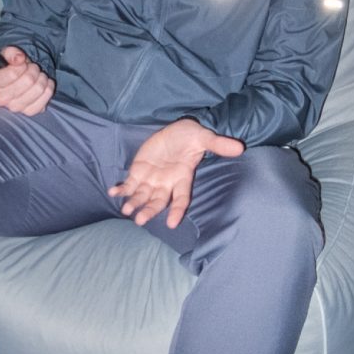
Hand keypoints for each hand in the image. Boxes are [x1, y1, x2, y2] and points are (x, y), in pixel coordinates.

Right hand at [0, 46, 54, 114]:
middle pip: (28, 81)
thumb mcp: (8, 54)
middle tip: (32, 68)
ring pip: (38, 89)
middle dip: (34, 70)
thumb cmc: (10, 67)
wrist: (17, 79)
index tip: (22, 63)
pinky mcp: (28, 112)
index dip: (22, 65)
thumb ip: (11, 52)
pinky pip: (44, 101)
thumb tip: (19, 58)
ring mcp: (14, 107)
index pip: (12, 74)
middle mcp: (0, 99)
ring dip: (42, 78)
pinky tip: (45, 84)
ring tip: (39, 75)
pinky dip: (48, 90)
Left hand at [109, 119, 243, 228]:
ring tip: (126, 210)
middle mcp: (166, 183)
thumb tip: (240, 148)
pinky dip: (121, 189)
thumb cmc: (191, 136)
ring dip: (134, 203)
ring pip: (142, 196)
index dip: (177, 210)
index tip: (171, 223)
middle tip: (140, 220)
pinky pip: (129, 184)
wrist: (175, 130)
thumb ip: (217, 145)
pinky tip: (113, 192)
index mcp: (183, 178)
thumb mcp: (203, 137)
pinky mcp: (139, 172)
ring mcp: (152, 179)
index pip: (181, 198)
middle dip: (150, 211)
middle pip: (158, 202)